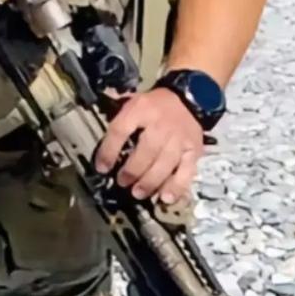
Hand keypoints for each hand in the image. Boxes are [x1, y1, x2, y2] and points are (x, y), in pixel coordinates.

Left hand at [93, 88, 203, 203]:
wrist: (187, 98)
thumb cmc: (155, 104)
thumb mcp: (133, 101)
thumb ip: (118, 118)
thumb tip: (100, 134)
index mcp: (141, 108)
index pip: (120, 130)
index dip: (109, 151)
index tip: (101, 167)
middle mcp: (161, 123)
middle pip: (145, 150)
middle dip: (132, 171)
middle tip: (122, 182)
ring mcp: (179, 138)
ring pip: (164, 163)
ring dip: (150, 182)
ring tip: (138, 193)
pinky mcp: (194, 150)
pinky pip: (186, 171)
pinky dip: (176, 186)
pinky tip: (165, 197)